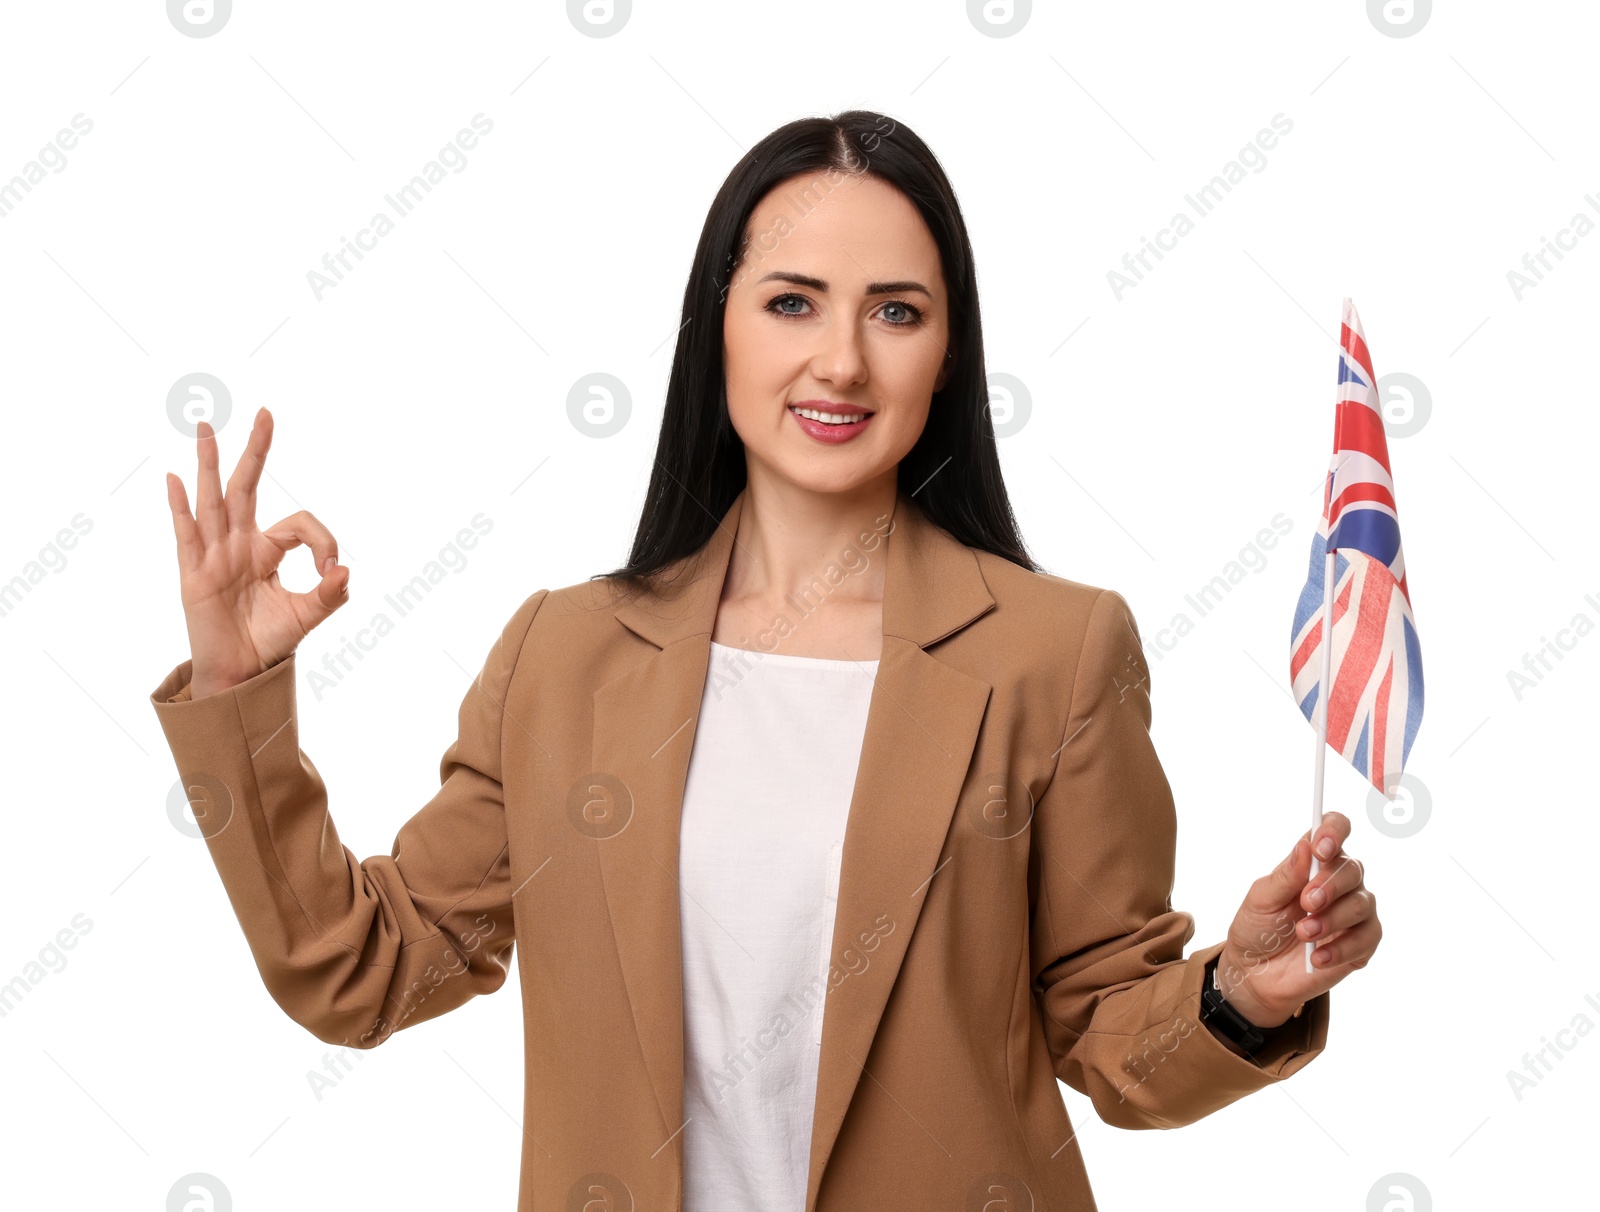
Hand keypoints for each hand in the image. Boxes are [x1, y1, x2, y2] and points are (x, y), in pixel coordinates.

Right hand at [164, 408, 349, 698]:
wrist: (241, 673)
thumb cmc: (271, 640)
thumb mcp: (308, 615)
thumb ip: (330, 595)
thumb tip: (344, 570)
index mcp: (268, 550)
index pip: (299, 524)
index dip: (321, 539)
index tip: (331, 568)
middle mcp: (240, 544)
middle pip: (246, 487)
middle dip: (256, 451)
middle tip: (265, 413)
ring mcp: (215, 555)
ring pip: (214, 500)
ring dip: (210, 463)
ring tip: (206, 427)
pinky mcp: (194, 573)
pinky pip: (187, 534)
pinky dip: (181, 507)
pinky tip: (175, 479)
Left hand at [1214, 811, 1380, 1028]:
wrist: (1256, 974)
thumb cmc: (1258, 928)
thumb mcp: (1262, 899)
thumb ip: (1286, 874)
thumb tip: (1306, 844)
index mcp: (1314, 861)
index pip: (1336, 829)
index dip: (1334, 831)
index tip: (1320, 848)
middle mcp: (1339, 882)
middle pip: (1353, 868)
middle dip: (1330, 885)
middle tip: (1306, 903)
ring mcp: (1353, 913)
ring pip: (1363, 903)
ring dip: (1332, 919)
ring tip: (1304, 933)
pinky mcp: (1361, 944)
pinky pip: (1367, 938)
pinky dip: (1341, 947)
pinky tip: (1317, 956)